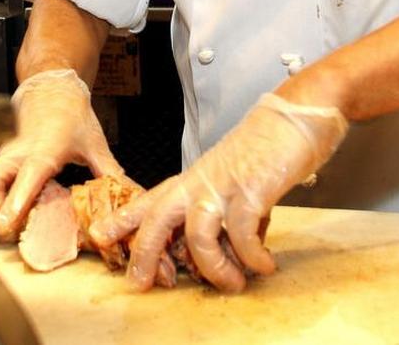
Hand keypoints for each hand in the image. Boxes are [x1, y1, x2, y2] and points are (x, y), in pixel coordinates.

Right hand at [0, 68, 123, 241]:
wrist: (52, 90)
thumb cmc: (72, 116)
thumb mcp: (95, 145)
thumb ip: (111, 174)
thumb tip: (132, 197)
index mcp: (45, 149)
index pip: (28, 175)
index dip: (18, 200)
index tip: (10, 225)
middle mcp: (18, 153)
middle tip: (8, 236)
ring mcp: (5, 156)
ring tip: (4, 232)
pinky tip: (2, 218)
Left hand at [90, 93, 347, 291]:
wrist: (297, 113)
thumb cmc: (269, 144)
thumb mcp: (237, 177)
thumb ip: (231, 210)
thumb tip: (238, 245)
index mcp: (195, 176)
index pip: (151, 198)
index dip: (124, 219)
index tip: (101, 236)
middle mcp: (202, 179)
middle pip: (159, 217)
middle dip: (145, 252)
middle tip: (140, 282)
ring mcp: (225, 183)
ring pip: (197, 232)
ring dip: (213, 267)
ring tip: (233, 284)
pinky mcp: (252, 188)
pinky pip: (243, 233)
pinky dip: (252, 257)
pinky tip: (265, 264)